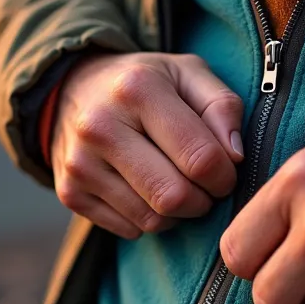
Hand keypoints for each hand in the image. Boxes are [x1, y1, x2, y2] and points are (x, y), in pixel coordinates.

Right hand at [50, 52, 244, 238]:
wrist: (72, 89)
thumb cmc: (143, 83)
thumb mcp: (187, 73)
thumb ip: (222, 106)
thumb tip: (235, 156)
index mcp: (137, 90)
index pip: (200, 159)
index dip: (225, 175)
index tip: (225, 170)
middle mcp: (100, 127)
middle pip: (174, 197)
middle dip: (203, 200)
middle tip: (204, 186)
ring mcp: (79, 163)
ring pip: (152, 221)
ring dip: (177, 213)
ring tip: (175, 185)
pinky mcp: (69, 192)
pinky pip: (129, 229)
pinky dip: (147, 219)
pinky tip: (145, 191)